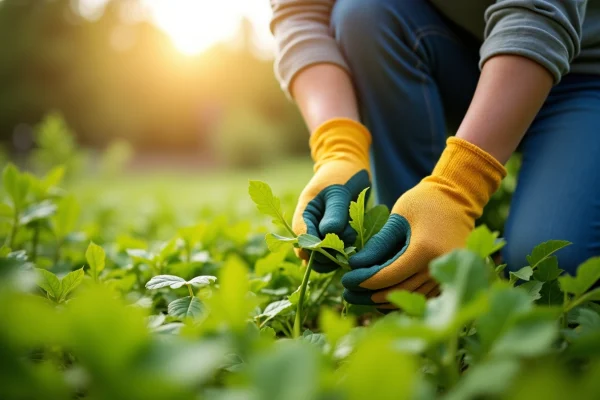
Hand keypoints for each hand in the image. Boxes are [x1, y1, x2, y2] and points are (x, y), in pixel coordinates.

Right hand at [293, 118, 370, 272]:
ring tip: (354, 242)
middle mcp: (310, 226)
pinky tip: (357, 245)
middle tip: (349, 248)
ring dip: (340, 254)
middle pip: (312, 252)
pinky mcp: (334, 236)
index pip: (302, 238)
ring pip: (326, 255)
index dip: (315, 248)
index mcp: (304, 213)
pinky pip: (337, 252)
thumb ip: (335, 213)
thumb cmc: (342, 175)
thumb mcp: (339, 192)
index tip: (334, 248)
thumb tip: (328, 234)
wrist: (349, 166)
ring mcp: (322, 232)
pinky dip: (346, 252)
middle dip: (329, 254)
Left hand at [342, 137, 505, 308]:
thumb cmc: (424, 202)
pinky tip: (383, 297)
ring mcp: (448, 272)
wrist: (458, 198)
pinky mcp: (449, 274)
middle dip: (371, 294)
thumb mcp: (396, 219)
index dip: (366, 281)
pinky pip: (424, 294)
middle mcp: (439, 265)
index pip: (390, 275)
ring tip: (362, 298)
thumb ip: (378, 245)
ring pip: (412, 295)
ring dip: (386, 300)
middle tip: (348, 294)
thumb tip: (355, 265)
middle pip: (400, 289)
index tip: (346, 281)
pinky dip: (403, 297)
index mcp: (425, 250)